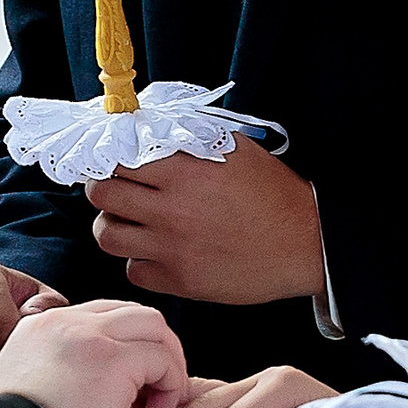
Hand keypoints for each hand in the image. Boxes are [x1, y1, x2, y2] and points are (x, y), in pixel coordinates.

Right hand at [0, 300, 186, 407]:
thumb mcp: (35, 400)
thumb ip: (67, 382)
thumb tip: (113, 399)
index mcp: (39, 328)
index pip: (100, 318)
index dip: (124, 350)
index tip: (127, 393)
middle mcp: (63, 321)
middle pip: (131, 313)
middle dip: (154, 350)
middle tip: (154, 395)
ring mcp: (89, 334)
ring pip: (153, 326)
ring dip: (167, 366)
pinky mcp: (115, 357)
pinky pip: (163, 359)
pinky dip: (171, 387)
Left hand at [86, 137, 323, 303]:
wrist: (305, 243)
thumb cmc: (272, 192)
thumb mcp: (234, 149)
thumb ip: (190, 136)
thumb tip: (148, 126)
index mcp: (184, 171)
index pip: (118, 158)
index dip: (112, 156)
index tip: (115, 159)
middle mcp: (171, 210)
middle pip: (102, 194)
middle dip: (104, 187)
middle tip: (116, 187)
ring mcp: (173, 249)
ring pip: (107, 236)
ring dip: (112, 224)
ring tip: (129, 220)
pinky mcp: (180, 281)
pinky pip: (133, 271)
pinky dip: (139, 260)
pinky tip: (156, 250)